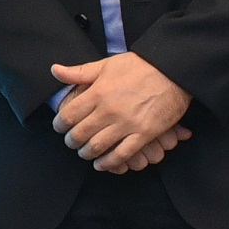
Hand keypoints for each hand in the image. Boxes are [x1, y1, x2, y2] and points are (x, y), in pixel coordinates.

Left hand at [49, 52, 193, 172]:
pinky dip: (108, 163)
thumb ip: (79, 72)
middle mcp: (109, 110)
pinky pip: (122, 154)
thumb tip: (54, 70)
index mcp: (97, 93)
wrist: (173, 71)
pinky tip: (101, 164)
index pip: (68, 116)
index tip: (59, 127)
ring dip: (86, 153)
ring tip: (85, 152)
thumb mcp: (106, 64)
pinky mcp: (144, 133)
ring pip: (97, 147)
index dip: (59, 125)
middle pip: (79, 135)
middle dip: (71, 141)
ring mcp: (127, 124)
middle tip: (71, 142)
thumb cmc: (139, 66)